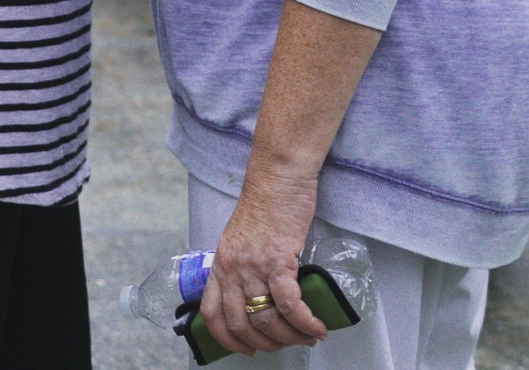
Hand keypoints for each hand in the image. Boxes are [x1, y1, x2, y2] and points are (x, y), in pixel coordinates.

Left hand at [200, 169, 333, 356]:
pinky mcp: (277, 261)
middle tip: (285, 345)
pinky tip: (316, 327)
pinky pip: (289, 304)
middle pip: (240, 323)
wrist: (277, 179)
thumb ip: (243, 267)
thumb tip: (259, 296)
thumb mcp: (241, 240)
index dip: (227, 339)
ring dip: (289, 336)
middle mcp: (232, 269)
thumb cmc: (265, 206)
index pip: (212, 313)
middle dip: (265, 343)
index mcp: (221, 265)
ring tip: (307, 337)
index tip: (246, 349)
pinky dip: (304, 322)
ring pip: (266, 318)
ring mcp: (252, 266)